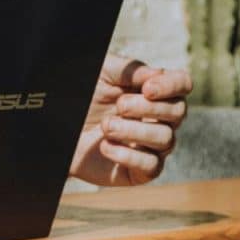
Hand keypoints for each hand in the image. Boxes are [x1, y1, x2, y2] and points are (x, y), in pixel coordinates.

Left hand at [69, 54, 191, 185]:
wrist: (56, 126)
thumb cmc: (82, 96)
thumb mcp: (102, 73)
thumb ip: (129, 69)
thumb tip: (157, 74)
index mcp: (152, 91)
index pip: (182, 84)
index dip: (172, 85)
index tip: (147, 88)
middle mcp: (158, 119)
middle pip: (178, 112)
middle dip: (147, 108)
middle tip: (119, 106)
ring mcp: (151, 146)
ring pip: (166, 139)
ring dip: (133, 130)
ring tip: (106, 126)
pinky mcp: (139, 171)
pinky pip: (152, 166)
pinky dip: (127, 155)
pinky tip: (105, 146)